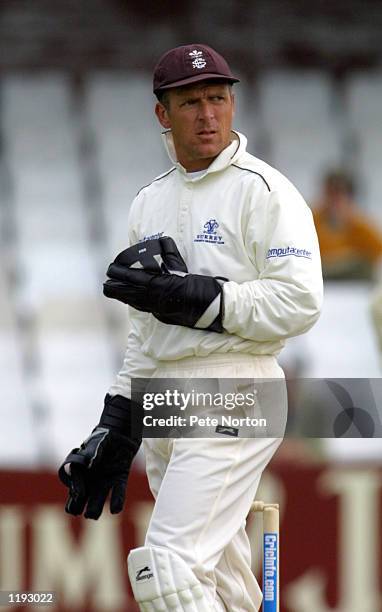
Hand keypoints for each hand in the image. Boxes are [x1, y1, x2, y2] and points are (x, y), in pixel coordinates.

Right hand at [58, 395, 141, 519]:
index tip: (78, 494)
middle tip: (79, 511)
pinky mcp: (119, 477)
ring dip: (95, 508)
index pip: (73, 485)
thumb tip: (89, 466)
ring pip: (98, 500)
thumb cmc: (106, 434)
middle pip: (81, 498)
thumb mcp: (98, 441)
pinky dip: (117, 500)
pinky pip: (118, 492)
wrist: (124, 428)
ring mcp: (105, 479)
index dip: (75, 490)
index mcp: (82, 469)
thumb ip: (93, 452)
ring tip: (93, 514)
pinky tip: (115, 509)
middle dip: (78, 505)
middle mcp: (92, 477)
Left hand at [103, 237, 225, 332]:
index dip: (121, 275)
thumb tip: (162, 241)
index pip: (134, 279)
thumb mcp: (184, 270)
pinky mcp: (165, 316)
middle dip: (117, 289)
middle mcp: (156, 300)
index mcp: (159, 287)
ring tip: (113, 292)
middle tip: (105, 285)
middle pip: (130, 294)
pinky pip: (146, 308)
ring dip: (124, 297)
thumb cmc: (202, 289)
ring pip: (136, 303)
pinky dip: (136, 303)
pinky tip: (133, 301)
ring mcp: (160, 310)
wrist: (215, 309)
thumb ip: (171, 257)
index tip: (110, 270)